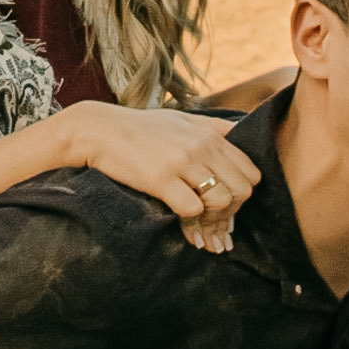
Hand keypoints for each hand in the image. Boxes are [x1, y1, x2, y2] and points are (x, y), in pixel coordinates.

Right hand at [62, 102, 259, 252]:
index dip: (242, 193)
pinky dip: (191, 224)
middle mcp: (201, 146)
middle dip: (232, 212)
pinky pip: (193, 210)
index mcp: (210, 134)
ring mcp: (182, 162)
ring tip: (200, 229)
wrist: (98, 130)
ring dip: (213, 220)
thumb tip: (241, 135)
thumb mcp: (182, 119)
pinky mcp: (161, 179)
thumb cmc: (139, 128)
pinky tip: (183, 228)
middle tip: (215, 222)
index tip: (226, 205)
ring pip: (222, 201)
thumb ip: (214, 128)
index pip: (250, 171)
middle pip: (243, 189)